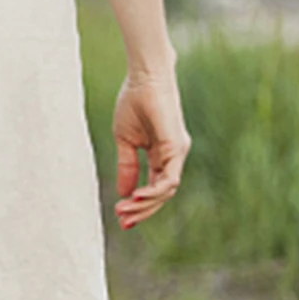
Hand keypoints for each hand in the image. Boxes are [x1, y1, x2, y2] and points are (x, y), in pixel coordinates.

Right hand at [113, 73, 189, 229]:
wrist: (144, 77)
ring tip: (123, 210)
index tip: (121, 218)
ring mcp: (177, 153)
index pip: (154, 188)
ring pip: (166, 191)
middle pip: (162, 195)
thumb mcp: (125, 141)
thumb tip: (124, 193)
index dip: (139, 205)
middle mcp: (173, 157)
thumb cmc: (134, 102)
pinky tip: (135, 197)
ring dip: (144, 205)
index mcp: (161, 156)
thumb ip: (127, 166)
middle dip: (141, 211)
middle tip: (122, 222)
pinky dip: (153, 191)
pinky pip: (168, 178)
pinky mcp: (176, 147)